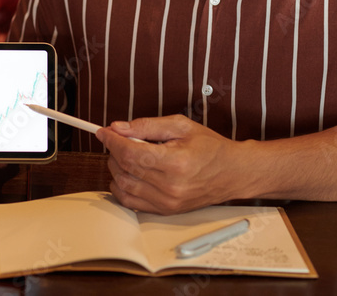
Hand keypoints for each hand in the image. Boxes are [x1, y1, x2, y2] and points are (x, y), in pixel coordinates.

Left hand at [96, 115, 242, 214]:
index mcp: (175, 162)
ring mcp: (167, 202)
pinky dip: (122, 187)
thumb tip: (119, 128)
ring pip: (123, 186)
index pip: (130, 152)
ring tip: (126, 155)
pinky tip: (128, 174)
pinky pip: (131, 202)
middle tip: (118, 139)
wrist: (233, 173)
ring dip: (116, 168)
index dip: (112, 140)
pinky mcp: (166, 210)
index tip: (103, 132)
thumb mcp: (181, 126)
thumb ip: (147, 125)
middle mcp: (170, 186)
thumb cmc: (211, 148)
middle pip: (124, 168)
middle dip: (114, 151)